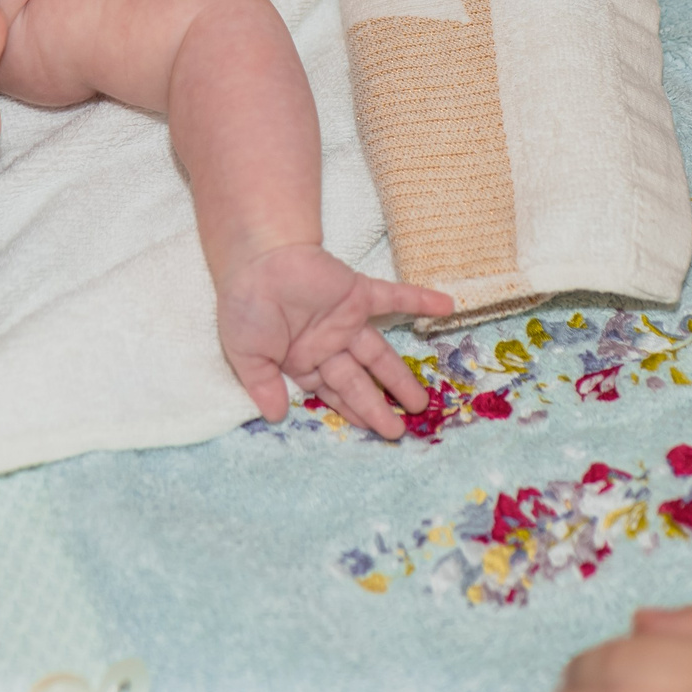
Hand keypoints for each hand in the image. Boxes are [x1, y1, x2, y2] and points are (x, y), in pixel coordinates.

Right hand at [216, 244, 452, 439]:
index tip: (372, 431)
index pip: (333, 394)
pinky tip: (447, 306)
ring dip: (400, 377)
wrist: (256, 259)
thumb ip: (262, 385)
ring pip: (379, 354)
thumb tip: (274, 417)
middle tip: (399, 432)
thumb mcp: (246, 354)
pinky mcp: (357, 293)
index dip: (353, 413)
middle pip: (359, 382)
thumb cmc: (245, 306)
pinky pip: (393, 298)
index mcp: (302, 361)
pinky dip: (419, 301)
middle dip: (377, 407)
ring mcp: (345, 320)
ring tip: (422, 402)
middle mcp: (328, 345)